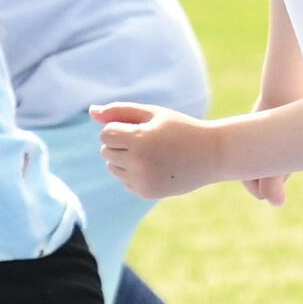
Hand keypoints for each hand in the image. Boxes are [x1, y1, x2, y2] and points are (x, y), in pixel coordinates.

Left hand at [95, 102, 231, 201]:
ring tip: (149, 152)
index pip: (106, 134)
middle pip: (106, 151)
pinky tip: (155, 166)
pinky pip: (124, 180)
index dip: (119, 127)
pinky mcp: (146, 193)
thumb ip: (120, 110)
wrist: (212, 155)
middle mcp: (138, 163)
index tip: (139, 127)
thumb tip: (91, 111)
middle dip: (120, 143)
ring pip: (112, 167)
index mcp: (140, 140)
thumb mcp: (153, 114)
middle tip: (147, 139)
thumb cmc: (180, 129)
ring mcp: (142, 181)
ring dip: (123, 158)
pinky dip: (133, 173)